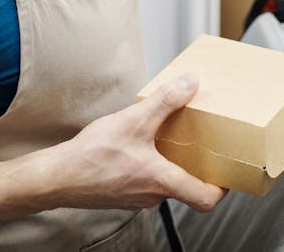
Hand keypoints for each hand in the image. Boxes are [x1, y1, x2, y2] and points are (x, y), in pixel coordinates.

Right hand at [44, 75, 225, 212]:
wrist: (56, 177)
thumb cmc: (90, 158)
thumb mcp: (134, 121)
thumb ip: (165, 101)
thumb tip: (190, 84)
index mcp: (162, 182)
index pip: (206, 199)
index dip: (222, 188)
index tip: (228, 174)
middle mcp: (152, 195)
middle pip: (186, 187)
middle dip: (195, 166)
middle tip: (201, 145)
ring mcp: (135, 197)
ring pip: (163, 182)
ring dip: (169, 163)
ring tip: (168, 139)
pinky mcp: (120, 193)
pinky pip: (144, 180)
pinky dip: (149, 164)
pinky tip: (138, 145)